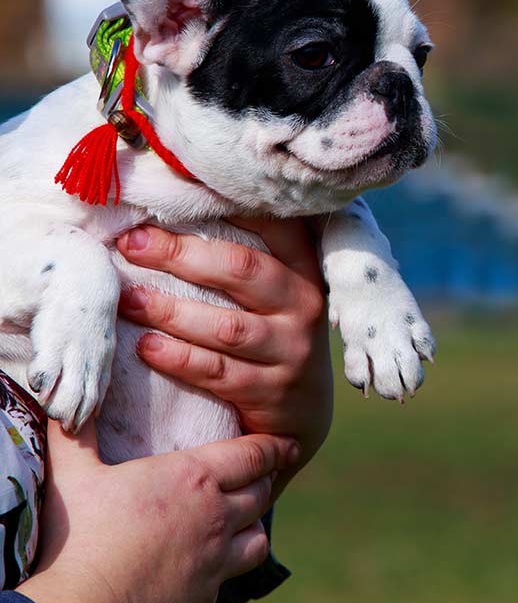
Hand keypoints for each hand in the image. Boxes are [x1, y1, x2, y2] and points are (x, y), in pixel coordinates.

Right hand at [18, 422, 297, 602]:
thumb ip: (76, 435)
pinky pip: (229, 576)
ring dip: (253, 526)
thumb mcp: (73, 476)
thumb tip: (66, 402)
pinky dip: (225, 567)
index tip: (288, 443)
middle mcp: (216, 518)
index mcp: (193, 480)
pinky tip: (207, 563)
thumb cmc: (77, 539)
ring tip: (240, 520)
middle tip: (261, 475)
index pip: (254, 456)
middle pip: (261, 493)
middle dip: (264, 481)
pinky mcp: (206, 597)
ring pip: (258, 537)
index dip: (274, 447)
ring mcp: (215, 561)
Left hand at [116, 219, 332, 494]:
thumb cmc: (274, 334)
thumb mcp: (279, 292)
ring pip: (227, 327)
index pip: (275, 226)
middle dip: (180, 254)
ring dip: (171, 311)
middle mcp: (303, 306)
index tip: (180, 191)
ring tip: (129, 298)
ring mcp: (290, 351)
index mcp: (303, 271)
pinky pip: (218, 373)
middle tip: (131, 243)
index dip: (232, 206)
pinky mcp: (270, 391)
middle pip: (242, 270)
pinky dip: (179, 358)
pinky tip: (146, 346)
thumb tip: (178, 212)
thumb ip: (248, 256)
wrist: (303, 411)